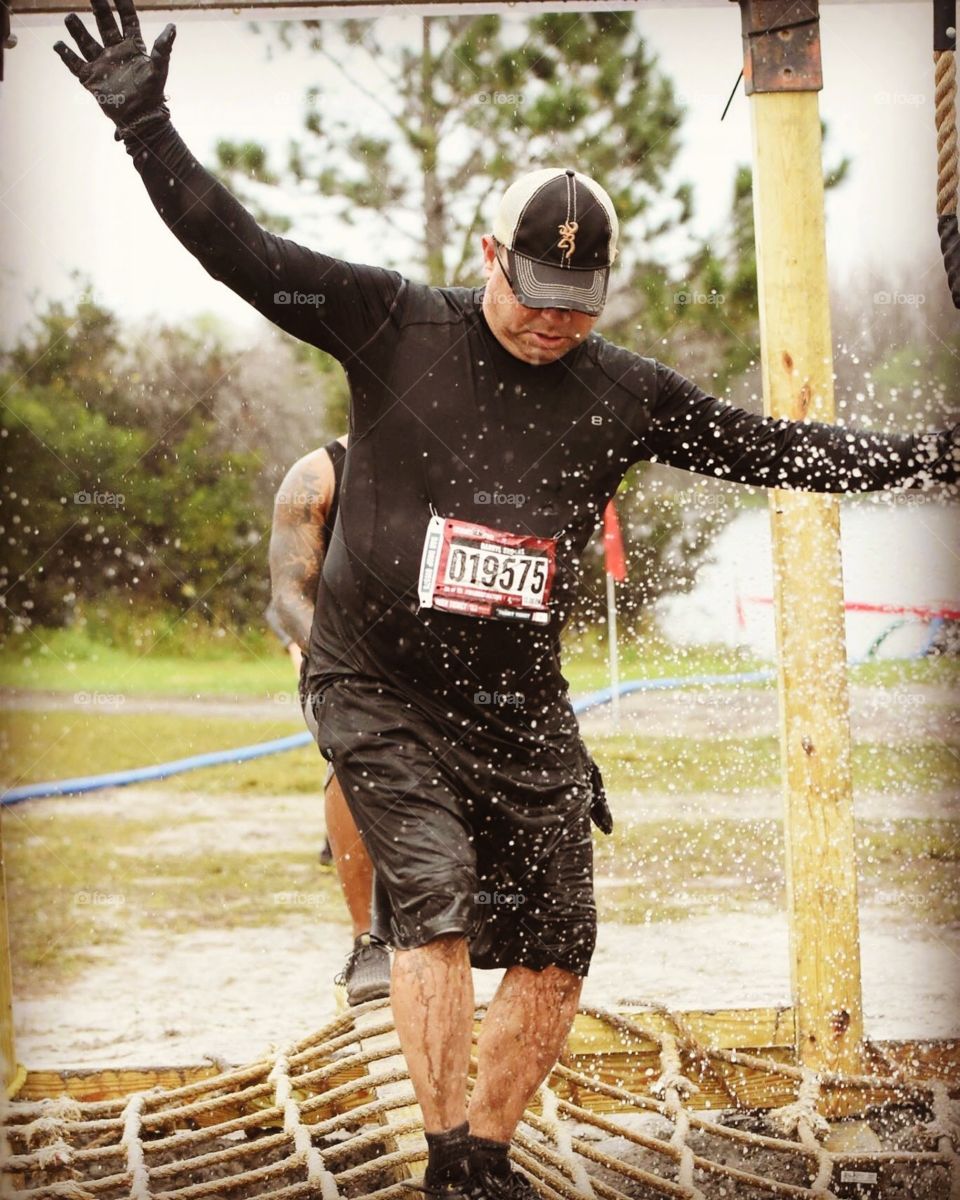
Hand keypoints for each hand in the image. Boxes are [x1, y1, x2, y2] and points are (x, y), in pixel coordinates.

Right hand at [53, 0, 175, 139]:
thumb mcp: (159, 69)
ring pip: (86, 41)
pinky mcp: (91, 78)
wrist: (141, 119)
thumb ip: (163, 49)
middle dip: (99, 7)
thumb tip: (172, 27)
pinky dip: (66, 55)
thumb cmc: (152, 94)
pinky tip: (57, 44)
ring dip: (77, 30)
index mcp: (133, 46)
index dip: (122, 3)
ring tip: (70, 17)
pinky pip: (75, 64)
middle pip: (105, 23)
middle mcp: (115, 51)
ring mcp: (102, 63)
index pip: (127, 19)